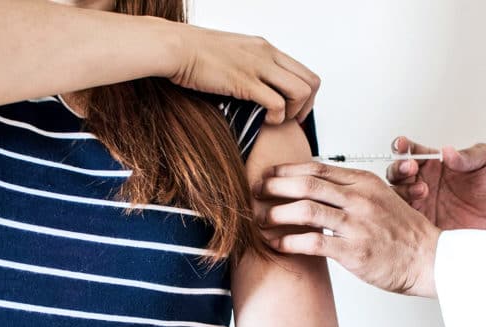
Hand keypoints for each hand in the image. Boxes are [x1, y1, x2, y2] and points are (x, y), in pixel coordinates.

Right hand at [169, 26, 320, 124]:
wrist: (174, 47)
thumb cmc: (195, 54)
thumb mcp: (233, 55)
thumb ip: (249, 67)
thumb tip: (256, 86)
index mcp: (266, 48)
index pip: (305, 71)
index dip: (307, 96)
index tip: (296, 110)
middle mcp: (267, 55)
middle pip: (311, 82)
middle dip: (307, 107)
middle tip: (293, 120)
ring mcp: (258, 67)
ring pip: (300, 92)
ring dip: (294, 112)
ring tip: (278, 120)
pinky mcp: (245, 82)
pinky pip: (277, 103)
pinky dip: (277, 117)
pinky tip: (265, 121)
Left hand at [253, 163, 441, 297]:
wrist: (429, 260)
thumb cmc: (404, 233)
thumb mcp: (381, 199)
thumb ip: (352, 190)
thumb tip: (317, 186)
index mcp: (365, 182)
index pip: (318, 169)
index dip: (288, 170)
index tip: (269, 175)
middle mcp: (360, 199)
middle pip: (307, 184)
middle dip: (275, 186)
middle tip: (255, 191)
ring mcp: (357, 225)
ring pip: (306, 210)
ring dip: (276, 214)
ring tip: (260, 219)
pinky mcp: (354, 251)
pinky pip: (313, 242)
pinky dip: (289, 242)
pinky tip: (276, 244)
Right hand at [387, 137, 485, 233]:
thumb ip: (469, 155)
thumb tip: (448, 151)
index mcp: (433, 163)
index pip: (411, 151)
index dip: (403, 146)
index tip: (402, 145)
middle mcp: (422, 181)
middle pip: (396, 172)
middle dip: (399, 168)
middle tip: (411, 168)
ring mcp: (419, 203)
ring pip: (395, 193)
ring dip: (403, 189)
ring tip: (423, 190)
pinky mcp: (419, 224)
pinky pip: (402, 216)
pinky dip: (401, 211)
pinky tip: (415, 209)